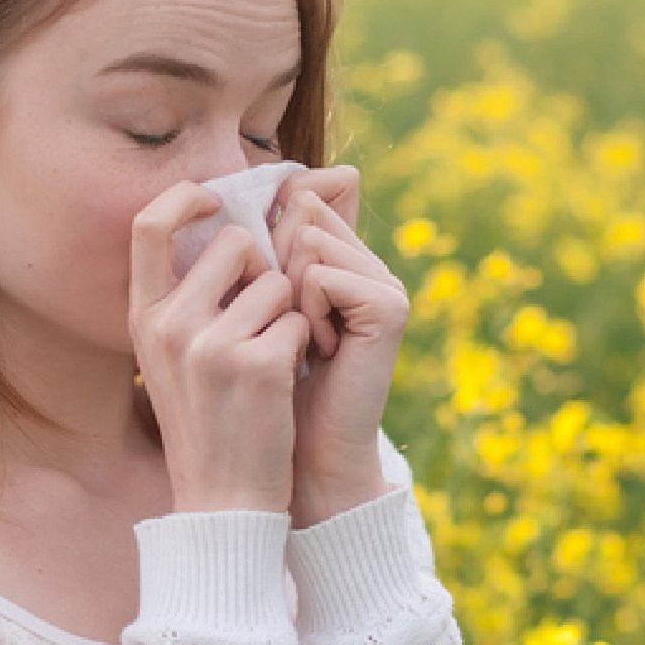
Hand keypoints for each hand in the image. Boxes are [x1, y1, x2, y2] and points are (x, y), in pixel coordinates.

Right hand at [130, 181, 315, 514]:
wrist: (223, 500)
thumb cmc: (207, 422)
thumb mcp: (173, 359)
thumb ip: (186, 299)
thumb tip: (227, 232)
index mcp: (143, 318)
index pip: (148, 225)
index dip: (185, 197)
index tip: (215, 200)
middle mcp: (170, 326)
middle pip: (233, 243)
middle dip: (262, 266)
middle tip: (266, 310)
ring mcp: (212, 346)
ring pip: (277, 283)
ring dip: (287, 313)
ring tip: (270, 359)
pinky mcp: (258, 366)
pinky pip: (299, 320)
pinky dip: (303, 345)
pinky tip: (285, 382)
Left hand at [266, 165, 408, 522]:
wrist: (302, 455)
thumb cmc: (268, 389)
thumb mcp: (255, 308)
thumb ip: (259, 251)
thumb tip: (258, 188)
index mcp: (342, 258)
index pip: (300, 199)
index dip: (268, 239)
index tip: (270, 302)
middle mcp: (368, 263)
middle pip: (301, 215)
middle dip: (275, 268)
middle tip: (288, 327)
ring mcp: (384, 282)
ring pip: (309, 241)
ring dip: (287, 293)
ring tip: (305, 341)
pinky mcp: (389, 306)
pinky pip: (322, 275)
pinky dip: (307, 312)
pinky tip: (320, 351)